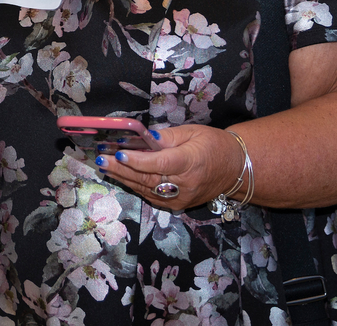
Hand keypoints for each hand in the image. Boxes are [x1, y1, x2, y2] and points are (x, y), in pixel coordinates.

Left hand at [95, 125, 240, 212]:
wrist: (235, 169)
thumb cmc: (214, 145)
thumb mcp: (194, 132)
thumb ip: (168, 137)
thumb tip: (145, 138)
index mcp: (191, 162)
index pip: (160, 163)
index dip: (138, 160)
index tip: (119, 154)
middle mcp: (185, 184)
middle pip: (148, 178)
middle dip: (122, 169)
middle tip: (101, 160)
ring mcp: (181, 198)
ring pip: (146, 189)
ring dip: (123, 178)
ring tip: (104, 167)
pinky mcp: (178, 204)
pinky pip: (151, 195)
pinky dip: (134, 185)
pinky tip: (120, 176)